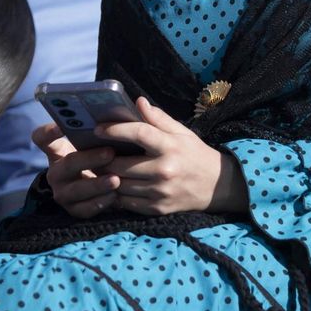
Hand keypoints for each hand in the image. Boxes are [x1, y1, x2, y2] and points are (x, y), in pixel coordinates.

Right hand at [33, 122, 120, 217]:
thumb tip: (131, 106)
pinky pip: (86, 208)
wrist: (103, 191)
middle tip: (110, 152)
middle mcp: (56, 172)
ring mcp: (63, 193)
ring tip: (115, 180)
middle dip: (90, 158)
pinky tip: (114, 196)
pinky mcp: (74, 210)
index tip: (62, 125)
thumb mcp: (98, 145)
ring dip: (97, 184)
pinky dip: (101, 202)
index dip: (48, 132)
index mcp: (57, 151)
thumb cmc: (103, 159)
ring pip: (77, 189)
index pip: (41, 138)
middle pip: (67, 164)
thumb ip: (105, 130)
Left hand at [98, 97, 248, 215]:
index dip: (116, 130)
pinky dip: (117, 194)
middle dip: (103, 159)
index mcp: (170, 146)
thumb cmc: (195, 154)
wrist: (217, 186)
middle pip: (121, 164)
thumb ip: (158, 118)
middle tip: (93, 153)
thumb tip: (138, 101)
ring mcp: (160, 192)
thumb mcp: (181, 132)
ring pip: (120, 185)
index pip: (139, 134)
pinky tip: (114, 184)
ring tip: (99, 168)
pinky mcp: (157, 209)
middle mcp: (164, 170)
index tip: (98, 128)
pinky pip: (127, 202)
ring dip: (107, 177)